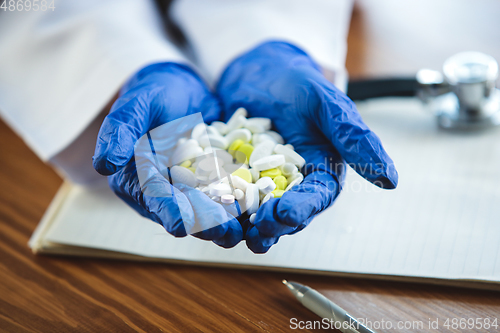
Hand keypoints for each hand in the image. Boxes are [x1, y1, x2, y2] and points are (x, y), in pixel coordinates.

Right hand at [93, 63, 242, 247]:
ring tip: (246, 231)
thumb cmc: (153, 92)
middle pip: (184, 210)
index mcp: (139, 177)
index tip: (179, 225)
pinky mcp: (216, 180)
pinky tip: (262, 211)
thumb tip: (105, 163)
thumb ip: (120, 130)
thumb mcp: (136, 104)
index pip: (152, 196)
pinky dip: (245, 203)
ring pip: (209, 208)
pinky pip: (230, 194)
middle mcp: (165, 189)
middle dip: (204, 224)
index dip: (166, 211)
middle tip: (225, 234)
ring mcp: (192, 187)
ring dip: (227, 222)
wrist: (181, 88)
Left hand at [217, 41, 397, 252]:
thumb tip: (391, 181)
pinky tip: (211, 209)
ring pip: (260, 211)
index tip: (285, 214)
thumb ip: (354, 137)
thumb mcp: (326, 103)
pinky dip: (223, 204)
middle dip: (274, 223)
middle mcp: (296, 181)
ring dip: (249, 225)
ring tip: (235, 233)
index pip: (318, 196)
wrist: (260, 70)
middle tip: (257, 228)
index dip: (304, 208)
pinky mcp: (238, 176)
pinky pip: (231, 194)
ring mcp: (265, 181)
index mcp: (323, 168)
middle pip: (289, 211)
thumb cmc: (298, 82)